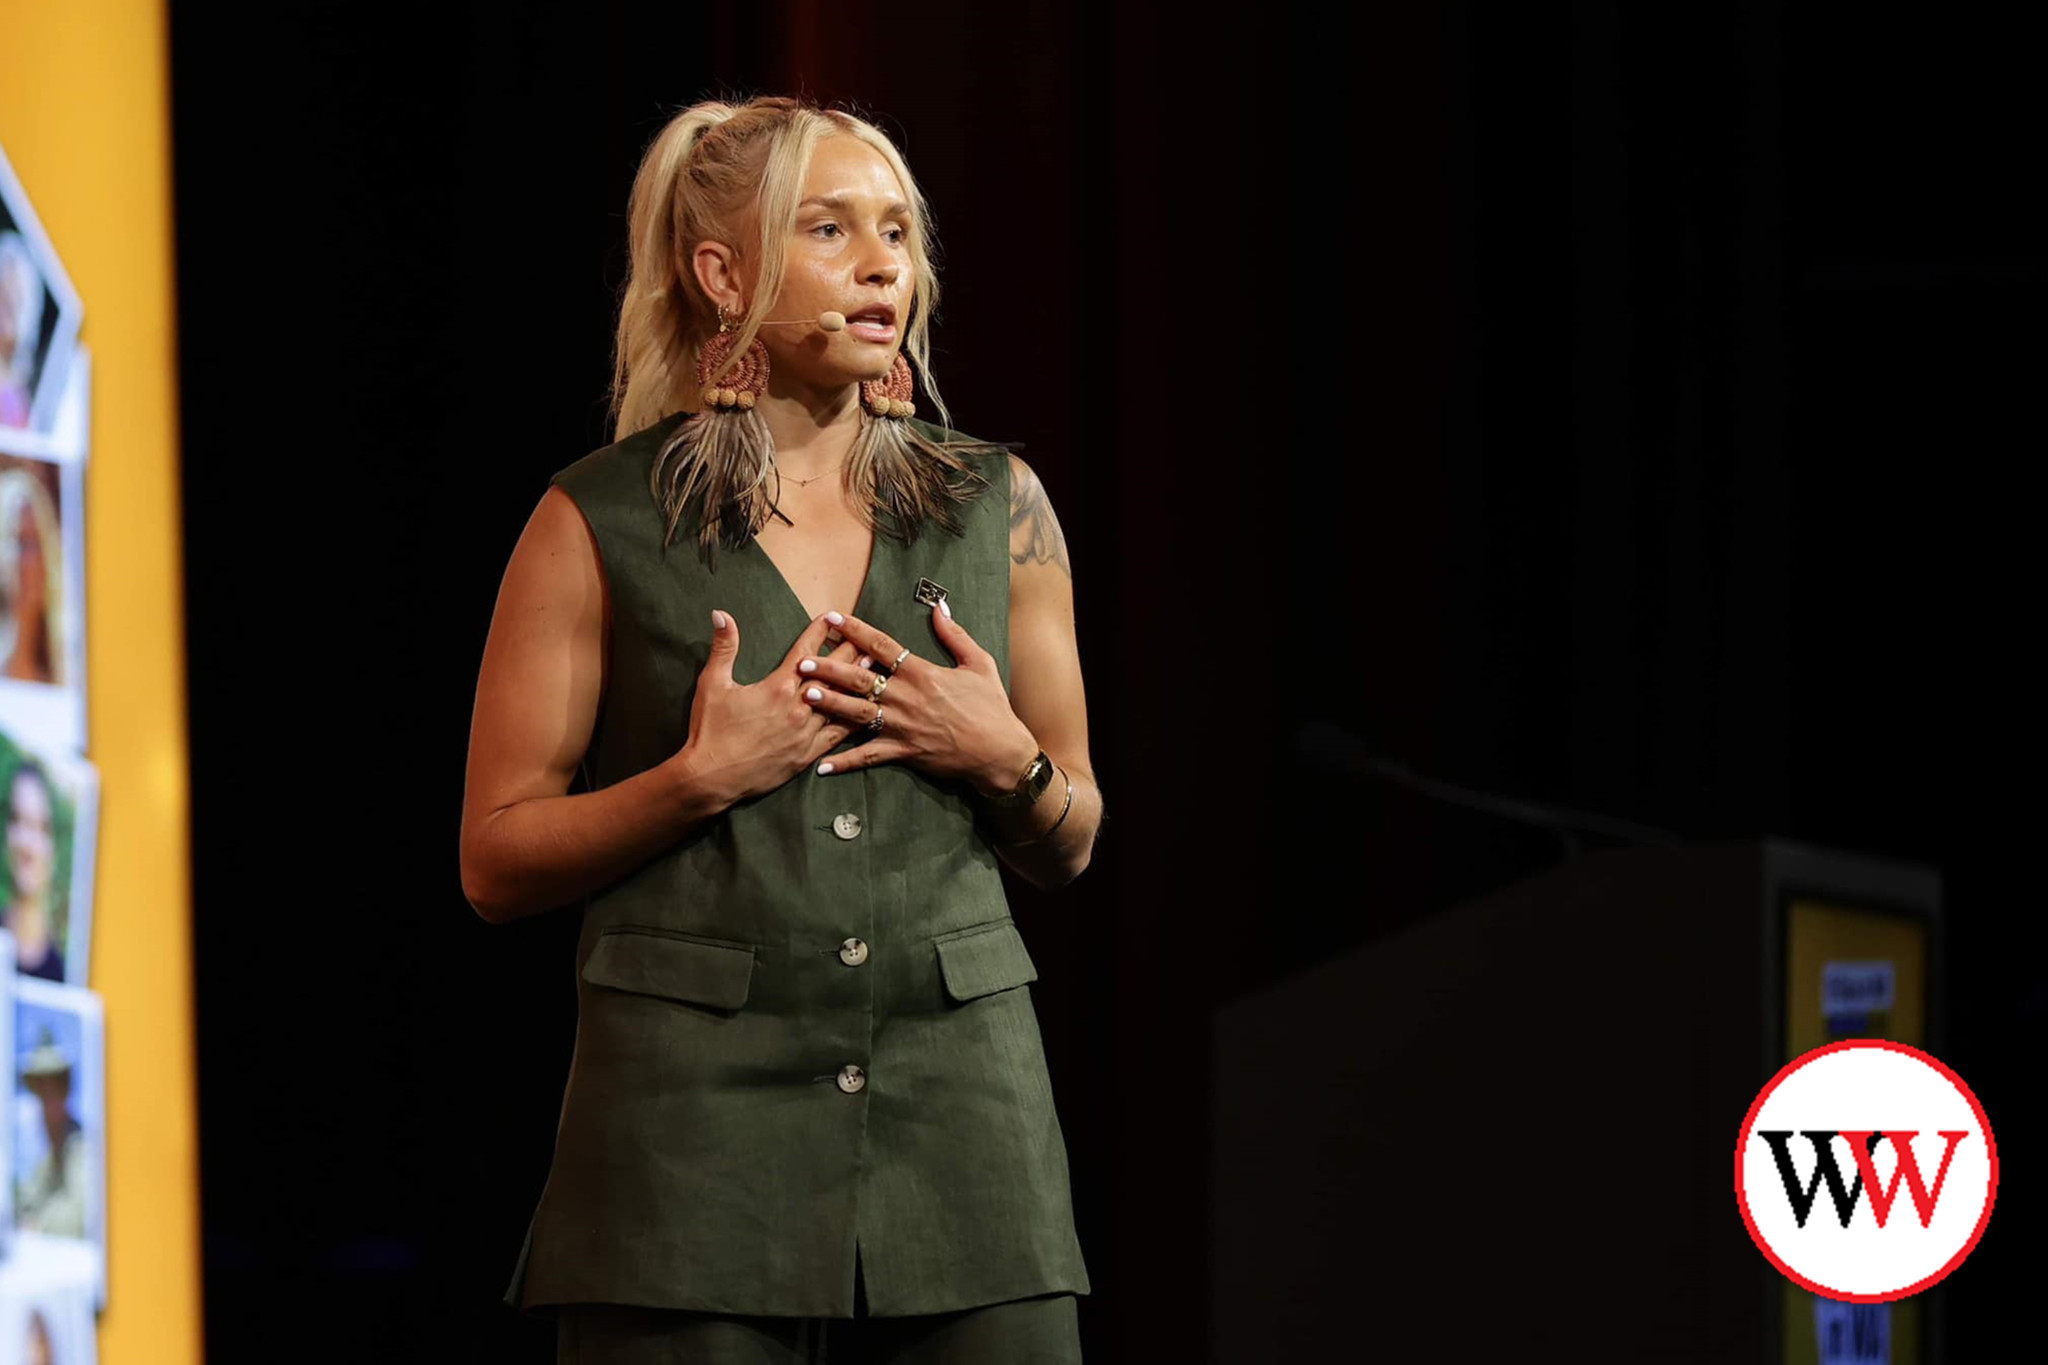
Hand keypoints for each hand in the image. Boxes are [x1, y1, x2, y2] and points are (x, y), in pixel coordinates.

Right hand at [680, 609, 862, 803]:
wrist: (711, 778)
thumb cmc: (710, 730)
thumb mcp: (712, 684)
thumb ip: (724, 647)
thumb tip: (721, 614)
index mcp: (778, 686)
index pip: (806, 652)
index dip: (820, 632)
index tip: (830, 617)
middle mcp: (798, 707)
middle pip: (832, 674)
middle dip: (849, 653)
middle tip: (866, 638)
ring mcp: (806, 732)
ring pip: (842, 703)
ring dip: (859, 685)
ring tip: (876, 670)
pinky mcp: (808, 754)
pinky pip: (839, 736)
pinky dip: (855, 721)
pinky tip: (868, 713)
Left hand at [797, 601, 1037, 794]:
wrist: (1000, 752)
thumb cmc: (991, 707)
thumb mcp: (979, 663)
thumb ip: (954, 635)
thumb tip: (939, 607)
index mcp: (922, 673)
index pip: (882, 645)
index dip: (855, 630)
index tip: (833, 618)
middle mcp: (907, 697)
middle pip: (860, 678)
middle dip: (829, 668)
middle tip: (802, 661)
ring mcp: (902, 726)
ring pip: (857, 713)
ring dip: (830, 704)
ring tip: (805, 695)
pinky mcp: (903, 752)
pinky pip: (868, 756)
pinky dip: (845, 762)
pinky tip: (822, 765)